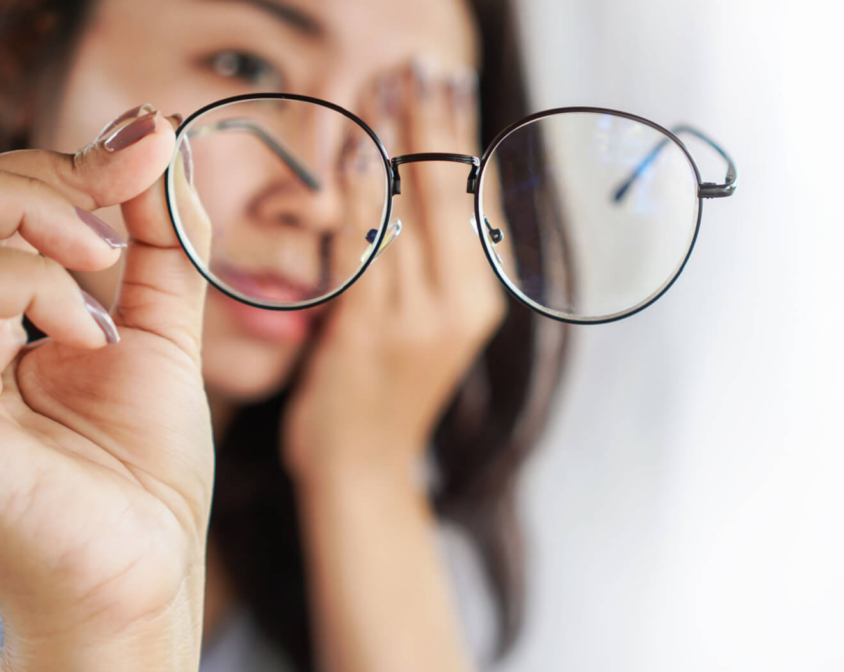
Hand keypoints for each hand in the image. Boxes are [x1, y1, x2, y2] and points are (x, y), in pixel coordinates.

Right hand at [0, 107, 213, 670]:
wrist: (142, 560)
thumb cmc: (141, 464)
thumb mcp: (162, 333)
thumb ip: (162, 243)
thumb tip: (159, 143)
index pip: (3, 201)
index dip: (69, 163)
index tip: (150, 141)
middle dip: (47, 185)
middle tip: (110, 233)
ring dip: (41, 245)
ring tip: (98, 303)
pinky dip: (24, 290)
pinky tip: (81, 341)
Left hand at [282, 63, 505, 484]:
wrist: (363, 472)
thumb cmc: (388, 391)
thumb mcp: (429, 324)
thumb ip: (433, 260)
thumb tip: (435, 185)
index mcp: (482, 300)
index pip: (479, 200)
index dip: (464, 136)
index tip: (451, 83)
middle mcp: (461, 306)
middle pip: (451, 194)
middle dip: (435, 120)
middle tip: (422, 64)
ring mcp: (417, 321)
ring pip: (410, 212)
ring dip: (396, 140)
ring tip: (387, 83)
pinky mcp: (368, 335)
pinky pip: (366, 249)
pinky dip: (362, 196)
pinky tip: (357, 151)